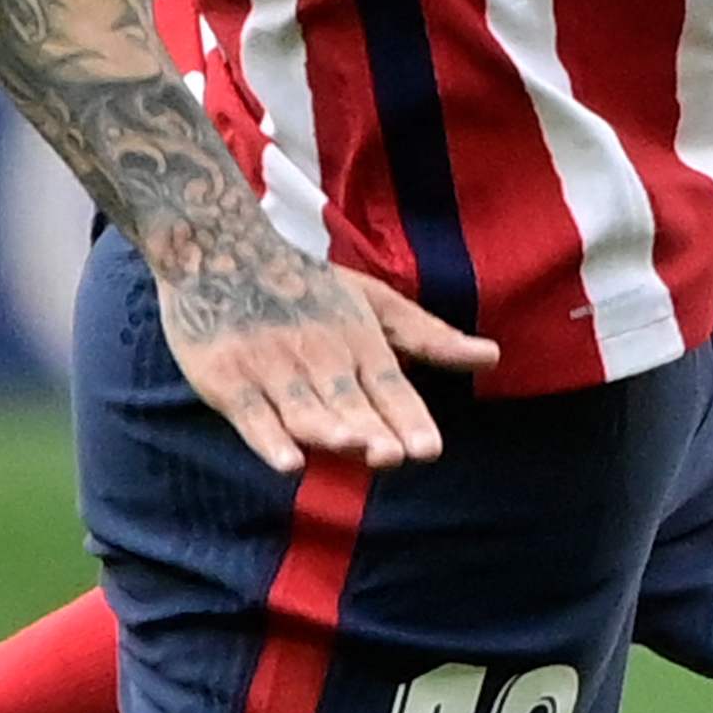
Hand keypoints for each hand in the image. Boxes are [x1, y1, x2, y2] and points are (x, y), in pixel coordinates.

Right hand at [151, 222, 500, 471]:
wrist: (219, 250)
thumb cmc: (305, 284)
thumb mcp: (373, 302)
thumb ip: (429, 337)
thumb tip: (493, 356)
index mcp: (359, 341)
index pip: (389, 388)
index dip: (407, 418)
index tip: (428, 449)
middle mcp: (319, 356)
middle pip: (348, 402)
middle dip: (370, 429)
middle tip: (393, 454)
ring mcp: (271, 368)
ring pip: (304, 408)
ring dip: (326, 429)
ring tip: (352, 447)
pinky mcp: (227, 379)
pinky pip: (251, 416)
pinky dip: (268, 439)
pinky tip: (288, 462)